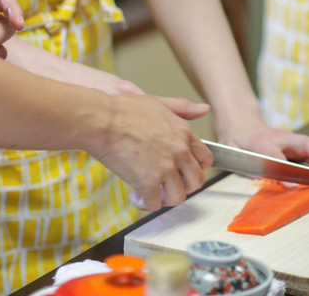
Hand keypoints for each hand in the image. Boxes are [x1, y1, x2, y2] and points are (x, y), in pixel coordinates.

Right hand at [94, 94, 213, 211]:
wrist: (103, 121)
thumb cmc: (124, 111)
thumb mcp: (159, 103)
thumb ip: (183, 108)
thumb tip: (204, 109)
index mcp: (184, 133)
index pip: (206, 159)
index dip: (197, 169)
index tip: (186, 172)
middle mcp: (179, 152)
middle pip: (196, 181)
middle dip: (184, 186)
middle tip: (169, 185)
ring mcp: (164, 168)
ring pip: (178, 197)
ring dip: (166, 198)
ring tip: (154, 192)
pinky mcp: (147, 183)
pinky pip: (155, 204)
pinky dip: (145, 203)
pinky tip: (136, 195)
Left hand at [219, 122, 308, 175]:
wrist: (240, 126)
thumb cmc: (238, 143)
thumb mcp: (235, 153)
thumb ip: (256, 167)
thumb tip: (282, 182)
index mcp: (262, 141)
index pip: (273, 153)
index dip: (283, 167)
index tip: (293, 183)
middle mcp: (282, 138)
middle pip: (306, 146)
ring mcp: (292, 141)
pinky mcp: (297, 145)